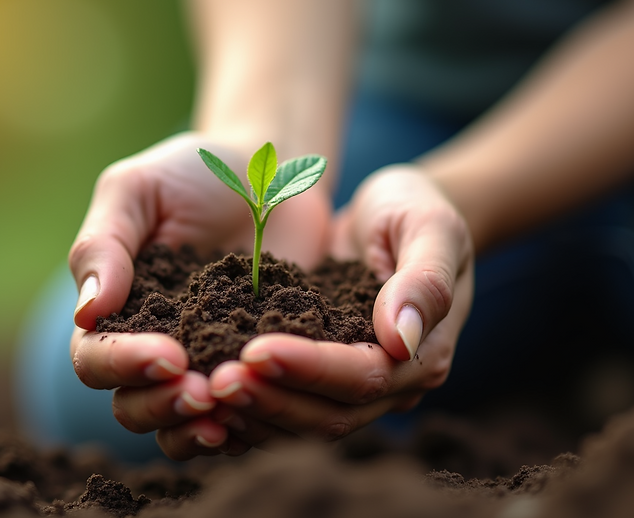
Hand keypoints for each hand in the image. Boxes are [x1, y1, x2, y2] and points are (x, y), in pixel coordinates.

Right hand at [67, 132, 331, 459]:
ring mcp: (203, 363)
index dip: (123, 365)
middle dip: (161, 406)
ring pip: (179, 425)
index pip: (95, 357)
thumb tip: (86, 312)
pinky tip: (266, 411)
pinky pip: (239, 417)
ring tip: (228, 415)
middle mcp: (152, 346)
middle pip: (131, 405)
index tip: (167, 356)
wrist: (272, 174)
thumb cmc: (194, 172)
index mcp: (114, 309)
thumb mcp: (139, 188)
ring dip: (197, 428)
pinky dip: (245, 425)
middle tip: (203, 393)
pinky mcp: (252, 370)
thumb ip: (105, 243)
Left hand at [207, 164, 473, 448]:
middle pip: (330, 415)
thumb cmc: (414, 209)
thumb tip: (403, 339)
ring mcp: (353, 389)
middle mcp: (392, 386)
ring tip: (203, 390)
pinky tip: (206, 396)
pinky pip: (285, 412)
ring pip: (304, 424)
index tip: (257, 350)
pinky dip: (249, 411)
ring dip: (254, 412)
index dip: (311, 368)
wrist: (392, 213)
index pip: (365, 376)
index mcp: (423, 354)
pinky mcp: (320, 382)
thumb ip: (425, 280)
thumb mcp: (430, 226)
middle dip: (272, 399)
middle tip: (216, 381)